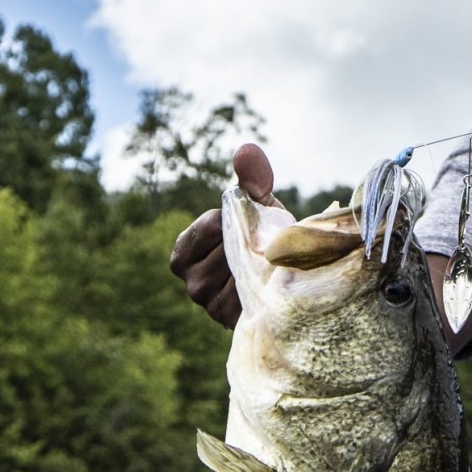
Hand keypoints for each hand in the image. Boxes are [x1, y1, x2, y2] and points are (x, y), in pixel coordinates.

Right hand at [168, 143, 282, 328]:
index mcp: (182, 255)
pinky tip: (276, 280)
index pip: (212, 225)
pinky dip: (270, 283)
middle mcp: (191, 285)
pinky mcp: (235, 322)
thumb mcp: (259, 206)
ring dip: (265, 263)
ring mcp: (212, 306)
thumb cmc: (264, 238)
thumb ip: (251, 180)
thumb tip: (247, 148)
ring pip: (245, 272)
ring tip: (272, 262)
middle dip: (255, 243)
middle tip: (268, 245)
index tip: (249, 226)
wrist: (289, 279)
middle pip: (230, 250)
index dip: (238, 221)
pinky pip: (257, 293)